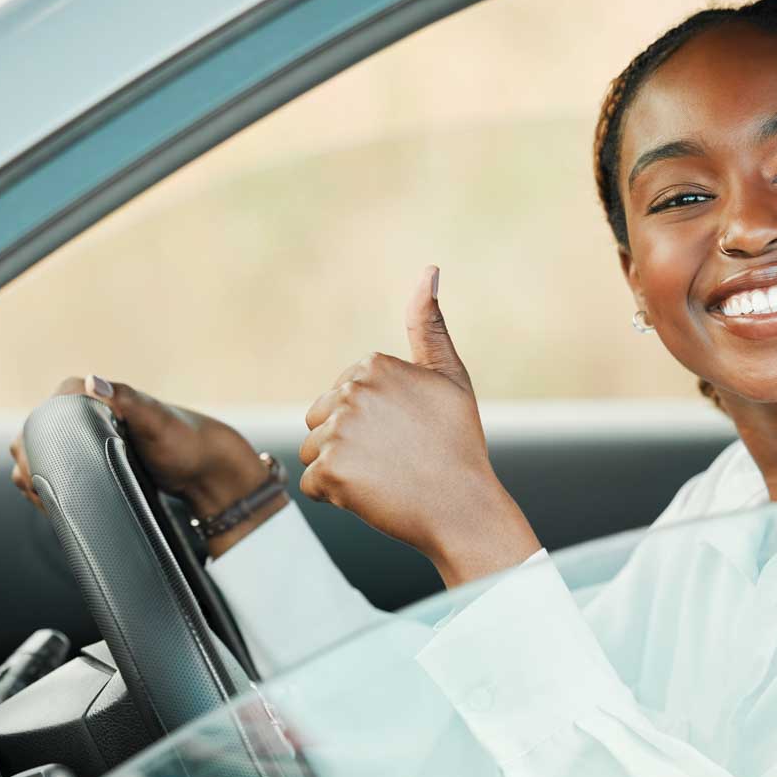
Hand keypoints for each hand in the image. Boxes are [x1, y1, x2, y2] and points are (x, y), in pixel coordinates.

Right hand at [9, 376, 284, 556]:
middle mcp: (92, 412)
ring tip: (45, 501)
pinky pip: (66, 469)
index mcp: (99, 395)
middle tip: (37, 491)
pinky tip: (55, 502)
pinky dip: (55, 483)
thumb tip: (91, 381)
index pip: (46, 410)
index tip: (34, 467)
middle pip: (40, 435)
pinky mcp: (100, 459)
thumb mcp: (156, 422)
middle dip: (32, 462)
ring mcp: (94, 438)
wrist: (209, 469)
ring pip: (49, 454)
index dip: (34, 438)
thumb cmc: (187, 442)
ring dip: (39, 475)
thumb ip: (127, 400)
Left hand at [298, 265, 540, 587]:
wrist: (464, 506)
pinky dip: (336, 495)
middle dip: (350, 441)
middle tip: (396, 458)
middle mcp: (353, 390)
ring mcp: (339, 431)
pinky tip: (372, 494)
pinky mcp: (328, 470)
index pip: (344, 394)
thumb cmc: (458, 443)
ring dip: (341, 468)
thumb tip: (429, 270)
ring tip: (384, 476)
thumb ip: (428, 325)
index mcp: (375, 365)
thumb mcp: (450, 376)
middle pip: (322, 419)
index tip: (406, 433)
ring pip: (314, 450)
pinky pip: (312, 483)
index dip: (373, 420)